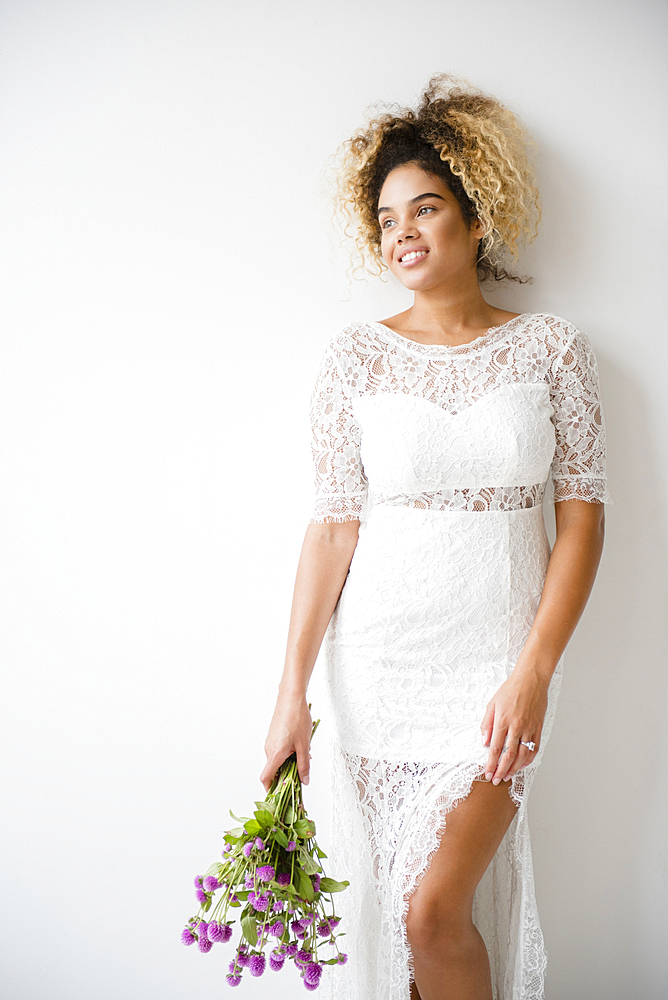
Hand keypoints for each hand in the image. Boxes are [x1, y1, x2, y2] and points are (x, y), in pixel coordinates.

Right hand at [259, 694, 311, 792]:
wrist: (291, 697)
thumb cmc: (297, 719)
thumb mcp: (304, 745)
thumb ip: (304, 765)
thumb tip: (305, 781)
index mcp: (274, 754)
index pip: (266, 778)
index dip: (271, 789)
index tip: (279, 795)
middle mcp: (268, 749)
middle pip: (274, 769)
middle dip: (287, 774)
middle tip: (302, 774)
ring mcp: (270, 741)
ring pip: (278, 759)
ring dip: (290, 761)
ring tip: (305, 754)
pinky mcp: (273, 734)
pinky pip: (279, 749)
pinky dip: (288, 752)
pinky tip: (300, 745)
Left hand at [480, 668, 548, 784]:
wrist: (531, 680)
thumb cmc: (510, 689)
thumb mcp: (492, 704)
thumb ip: (487, 723)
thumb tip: (484, 741)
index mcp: (503, 720)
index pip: (496, 748)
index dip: (491, 764)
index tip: (487, 773)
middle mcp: (517, 727)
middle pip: (509, 755)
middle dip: (501, 771)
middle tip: (496, 780)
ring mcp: (529, 728)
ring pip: (523, 755)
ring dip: (515, 769)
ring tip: (508, 776)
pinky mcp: (538, 728)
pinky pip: (535, 748)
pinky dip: (529, 760)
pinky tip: (522, 765)